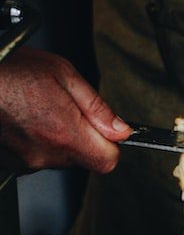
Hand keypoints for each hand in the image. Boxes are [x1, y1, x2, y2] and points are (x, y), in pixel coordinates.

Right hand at [0, 47, 130, 173]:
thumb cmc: (7, 71)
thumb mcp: (63, 74)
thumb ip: (97, 107)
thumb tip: (121, 129)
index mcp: (65, 133)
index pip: (108, 160)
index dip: (111, 144)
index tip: (106, 130)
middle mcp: (44, 154)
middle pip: (83, 159)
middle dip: (83, 137)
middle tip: (65, 108)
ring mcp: (23, 162)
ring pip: (57, 158)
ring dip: (56, 138)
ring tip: (37, 109)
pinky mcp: (7, 163)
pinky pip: (33, 157)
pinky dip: (33, 141)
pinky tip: (22, 118)